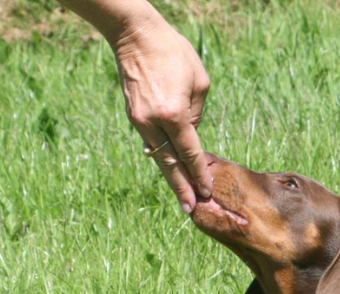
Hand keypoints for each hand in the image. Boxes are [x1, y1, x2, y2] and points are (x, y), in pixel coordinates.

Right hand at [113, 17, 211, 213]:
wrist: (136, 36)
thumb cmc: (174, 53)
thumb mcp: (199, 82)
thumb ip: (197, 114)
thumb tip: (191, 135)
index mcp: (174, 114)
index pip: (190, 153)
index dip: (199, 174)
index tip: (206, 192)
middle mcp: (153, 122)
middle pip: (170, 164)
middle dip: (182, 189)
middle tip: (190, 210)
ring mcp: (139, 120)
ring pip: (158, 157)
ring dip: (171, 177)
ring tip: (182, 198)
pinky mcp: (133, 116)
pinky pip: (152, 142)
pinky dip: (163, 157)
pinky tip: (171, 170)